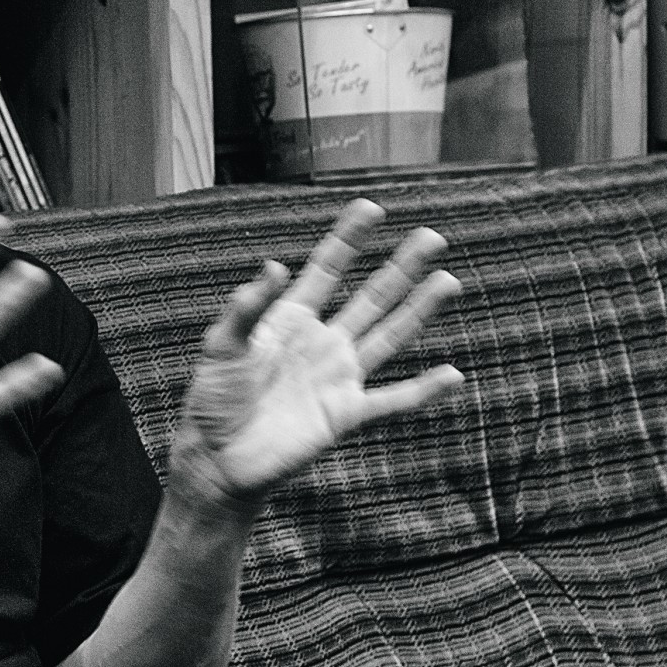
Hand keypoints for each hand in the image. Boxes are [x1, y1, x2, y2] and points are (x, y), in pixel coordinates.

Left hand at [171, 199, 463, 511]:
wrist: (219, 458)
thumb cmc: (213, 400)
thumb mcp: (220, 346)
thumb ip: (247, 308)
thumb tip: (275, 266)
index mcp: (290, 320)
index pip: (327, 269)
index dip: (348, 238)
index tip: (372, 208)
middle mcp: (322, 344)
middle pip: (371, 297)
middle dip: (401, 266)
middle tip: (432, 237)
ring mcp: (337, 377)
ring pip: (389, 336)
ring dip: (419, 309)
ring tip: (448, 280)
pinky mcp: (345, 414)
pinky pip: (393, 400)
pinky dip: (424, 390)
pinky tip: (453, 375)